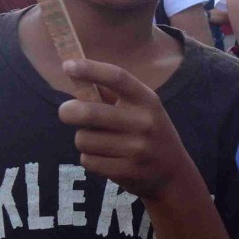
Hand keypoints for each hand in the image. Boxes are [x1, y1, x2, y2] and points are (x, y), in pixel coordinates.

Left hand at [58, 60, 193, 200]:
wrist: (173, 173)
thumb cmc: (147, 132)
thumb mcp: (140, 108)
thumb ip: (110, 94)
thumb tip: (73, 76)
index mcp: (147, 100)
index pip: (117, 77)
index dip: (90, 70)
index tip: (67, 66)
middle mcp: (144, 122)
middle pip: (89, 112)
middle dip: (68, 111)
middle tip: (66, 112)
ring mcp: (137, 149)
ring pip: (84, 139)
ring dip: (83, 139)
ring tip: (97, 141)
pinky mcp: (127, 171)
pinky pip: (88, 161)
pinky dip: (89, 158)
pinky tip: (104, 158)